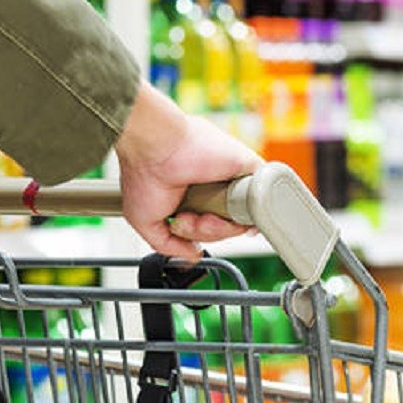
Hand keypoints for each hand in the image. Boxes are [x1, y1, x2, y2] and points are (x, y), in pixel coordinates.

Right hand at [115, 83, 262, 259]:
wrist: (154, 147)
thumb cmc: (143, 174)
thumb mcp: (145, 222)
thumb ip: (169, 244)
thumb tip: (192, 255)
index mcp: (192, 194)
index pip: (209, 225)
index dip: (198, 234)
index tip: (180, 227)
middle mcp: (212, 185)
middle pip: (225, 227)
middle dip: (205, 232)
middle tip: (186, 221)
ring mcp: (230, 178)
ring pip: (240, 219)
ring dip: (216, 228)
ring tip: (194, 216)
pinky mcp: (246, 169)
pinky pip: (259, 201)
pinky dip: (241, 216)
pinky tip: (216, 213)